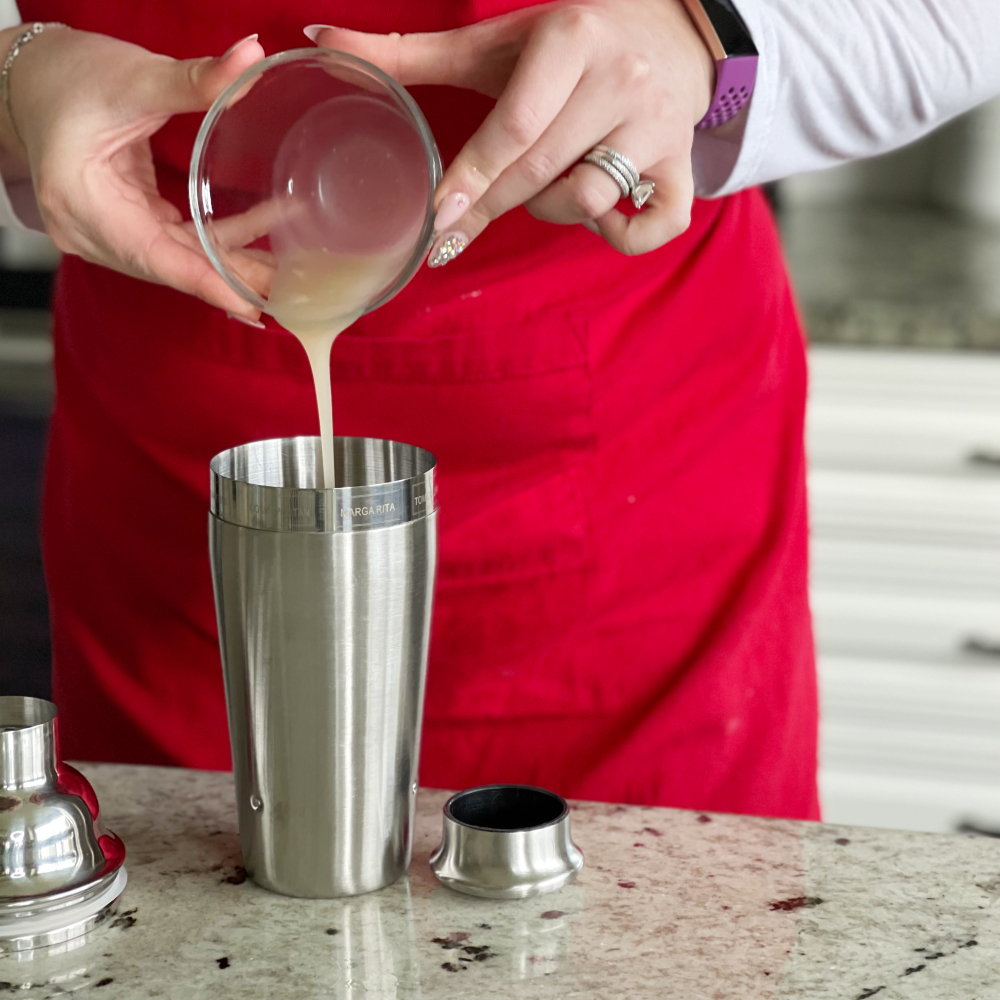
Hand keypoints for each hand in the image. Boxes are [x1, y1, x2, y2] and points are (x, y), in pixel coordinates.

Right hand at [0, 26, 264, 319]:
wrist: (26, 77)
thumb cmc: (65, 75)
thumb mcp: (135, 77)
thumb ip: (195, 80)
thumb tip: (250, 59)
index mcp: (82, 202)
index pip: (154, 257)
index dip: (206, 282)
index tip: (249, 305)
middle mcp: (90, 230)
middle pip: (171, 266)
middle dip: (229, 281)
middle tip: (286, 295)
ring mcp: (105, 232)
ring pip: (177, 260)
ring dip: (228, 266)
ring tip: (282, 278)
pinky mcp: (123, 224)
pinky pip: (175, 243)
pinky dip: (214, 245)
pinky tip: (257, 245)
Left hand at [306, 1, 713, 263]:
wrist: (668, 32)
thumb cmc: (567, 42)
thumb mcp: (494, 42)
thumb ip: (411, 51)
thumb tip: (321, 37)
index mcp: (571, 40)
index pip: (515, 125)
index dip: (473, 177)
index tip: (438, 218)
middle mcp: (622, 81)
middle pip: (544, 170)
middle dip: (492, 207)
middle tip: (453, 233)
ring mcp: (659, 126)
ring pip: (591, 199)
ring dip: (551, 212)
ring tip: (538, 192)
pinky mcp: (684, 163)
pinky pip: (658, 224)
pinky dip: (624, 237)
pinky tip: (600, 217)